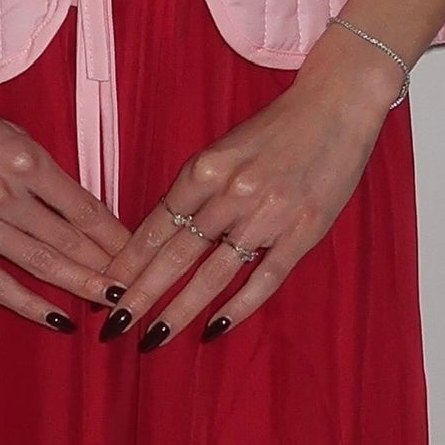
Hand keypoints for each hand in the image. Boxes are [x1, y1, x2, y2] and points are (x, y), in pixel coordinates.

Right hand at [0, 88, 132, 330]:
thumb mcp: (8, 133)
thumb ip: (43, 170)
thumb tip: (81, 208)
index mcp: (25, 159)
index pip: (83, 206)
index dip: (115, 235)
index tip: (138, 254)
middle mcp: (5, 192)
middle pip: (70, 238)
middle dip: (108, 265)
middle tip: (136, 286)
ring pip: (42, 262)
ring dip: (81, 284)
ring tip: (112, 303)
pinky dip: (31, 304)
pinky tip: (59, 319)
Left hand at [97, 66, 396, 348]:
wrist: (337, 106)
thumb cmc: (277, 126)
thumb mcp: (226, 147)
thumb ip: (198, 186)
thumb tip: (163, 231)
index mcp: (206, 167)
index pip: (157, 224)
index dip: (129, 260)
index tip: (106, 286)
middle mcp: (231, 193)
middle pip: (176, 254)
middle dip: (141, 294)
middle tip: (114, 326)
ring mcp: (268, 215)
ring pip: (213, 273)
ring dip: (180, 310)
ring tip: (154, 337)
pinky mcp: (302, 231)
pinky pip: (264, 277)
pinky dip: (239, 306)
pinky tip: (215, 328)